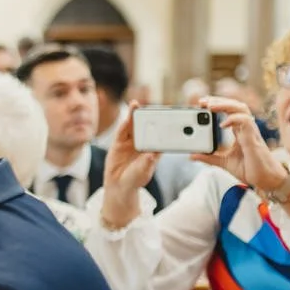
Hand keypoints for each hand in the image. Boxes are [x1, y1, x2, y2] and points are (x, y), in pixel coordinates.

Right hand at [99, 101, 161, 228]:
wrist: (120, 185)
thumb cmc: (136, 179)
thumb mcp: (144, 171)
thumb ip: (147, 163)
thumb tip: (151, 154)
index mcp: (153, 148)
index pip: (160, 134)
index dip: (165, 125)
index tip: (171, 117)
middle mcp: (142, 142)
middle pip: (147, 126)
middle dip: (149, 115)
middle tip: (151, 106)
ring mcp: (130, 142)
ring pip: (133, 126)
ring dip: (134, 115)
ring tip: (135, 104)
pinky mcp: (119, 143)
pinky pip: (121, 131)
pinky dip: (123, 123)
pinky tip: (124, 117)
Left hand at [191, 96, 282, 189]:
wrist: (266, 180)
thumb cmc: (250, 169)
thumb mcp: (224, 162)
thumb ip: (209, 157)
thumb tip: (191, 155)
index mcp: (239, 131)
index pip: (229, 110)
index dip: (217, 104)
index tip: (201, 104)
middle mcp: (246, 128)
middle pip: (235, 105)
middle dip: (219, 100)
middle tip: (202, 102)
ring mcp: (250, 132)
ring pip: (241, 109)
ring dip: (225, 105)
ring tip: (210, 107)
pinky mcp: (253, 139)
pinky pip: (246, 122)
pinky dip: (233, 119)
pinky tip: (222, 125)